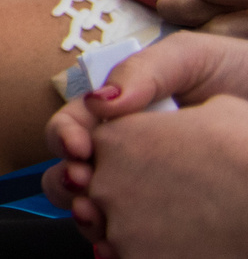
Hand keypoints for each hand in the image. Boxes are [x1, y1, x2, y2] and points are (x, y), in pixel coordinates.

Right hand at [44, 33, 247, 253]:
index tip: (80, 149)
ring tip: (95, 218)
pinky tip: (119, 243)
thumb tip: (100, 101)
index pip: (75, 124)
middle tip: (83, 185)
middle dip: (65, 180)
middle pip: (74, 168)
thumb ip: (143, 70)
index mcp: (122, 111)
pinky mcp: (174, 213)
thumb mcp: (191, 57)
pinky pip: (136, 231)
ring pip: (98, 205)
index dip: (66, 136)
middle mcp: (128, 149)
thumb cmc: (240, 73)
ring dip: (84, 212)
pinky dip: (122, 239)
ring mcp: (151, 183)